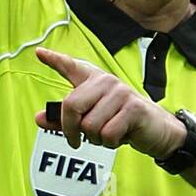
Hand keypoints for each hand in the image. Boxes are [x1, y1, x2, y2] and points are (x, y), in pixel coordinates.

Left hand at [34, 46, 186, 158]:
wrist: (156, 131)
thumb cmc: (121, 123)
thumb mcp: (91, 121)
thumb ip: (64, 120)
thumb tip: (39, 118)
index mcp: (94, 81)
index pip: (71, 67)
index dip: (54, 60)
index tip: (39, 53)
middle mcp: (105, 81)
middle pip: (71, 106)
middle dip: (70, 130)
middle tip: (76, 140)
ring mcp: (120, 92)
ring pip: (89, 125)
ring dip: (96, 139)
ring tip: (109, 133)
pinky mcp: (133, 107)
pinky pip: (107, 134)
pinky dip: (111, 143)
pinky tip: (121, 135)